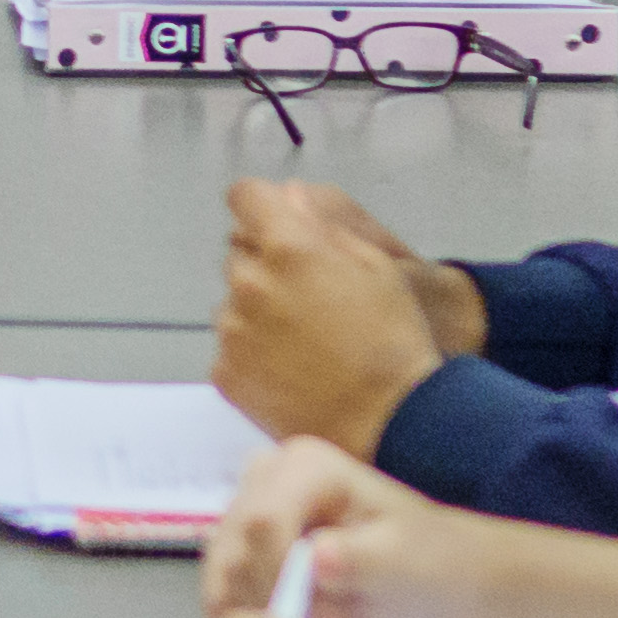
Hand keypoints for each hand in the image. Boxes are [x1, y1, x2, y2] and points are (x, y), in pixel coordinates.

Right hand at [199, 438, 481, 617]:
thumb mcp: (404, 562)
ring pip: (220, 574)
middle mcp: (266, 478)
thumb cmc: (429, 565)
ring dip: (254, 615)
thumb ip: (360, 559)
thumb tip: (318, 556)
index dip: (272, 575)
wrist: (435, 585)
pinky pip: (224, 592)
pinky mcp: (245, 550)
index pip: (263, 520)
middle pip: (231, 547)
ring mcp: (250, 513)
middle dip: (262, 600)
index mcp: (305, 465)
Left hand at [213, 176, 466, 452]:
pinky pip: (230, 346)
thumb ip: (324, 225)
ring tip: (304, 341)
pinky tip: (291, 369)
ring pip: (233, 301)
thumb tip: (288, 199)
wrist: (388, 421)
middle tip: (308, 296)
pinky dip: (253, 351)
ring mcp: (232, 330)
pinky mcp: (225, 372)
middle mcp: (248, 282)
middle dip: (266, 263)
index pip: (245, 196)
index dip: (263, 207)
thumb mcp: (378, 266)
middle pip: (239, 252)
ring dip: (257, 309)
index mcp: (288, 248)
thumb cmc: (393, 339)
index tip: (278, 224)